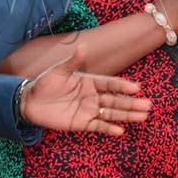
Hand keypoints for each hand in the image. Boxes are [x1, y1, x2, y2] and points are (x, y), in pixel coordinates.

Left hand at [21, 46, 151, 136]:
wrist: (30, 102)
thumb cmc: (45, 83)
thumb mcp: (58, 71)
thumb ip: (72, 61)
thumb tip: (83, 46)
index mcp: (89, 81)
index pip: (110, 83)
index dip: (123, 86)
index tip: (137, 88)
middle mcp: (92, 96)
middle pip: (116, 100)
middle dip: (131, 103)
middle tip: (148, 105)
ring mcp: (88, 110)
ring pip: (111, 113)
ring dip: (127, 115)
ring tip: (143, 117)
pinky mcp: (82, 123)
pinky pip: (98, 127)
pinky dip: (109, 129)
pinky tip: (121, 130)